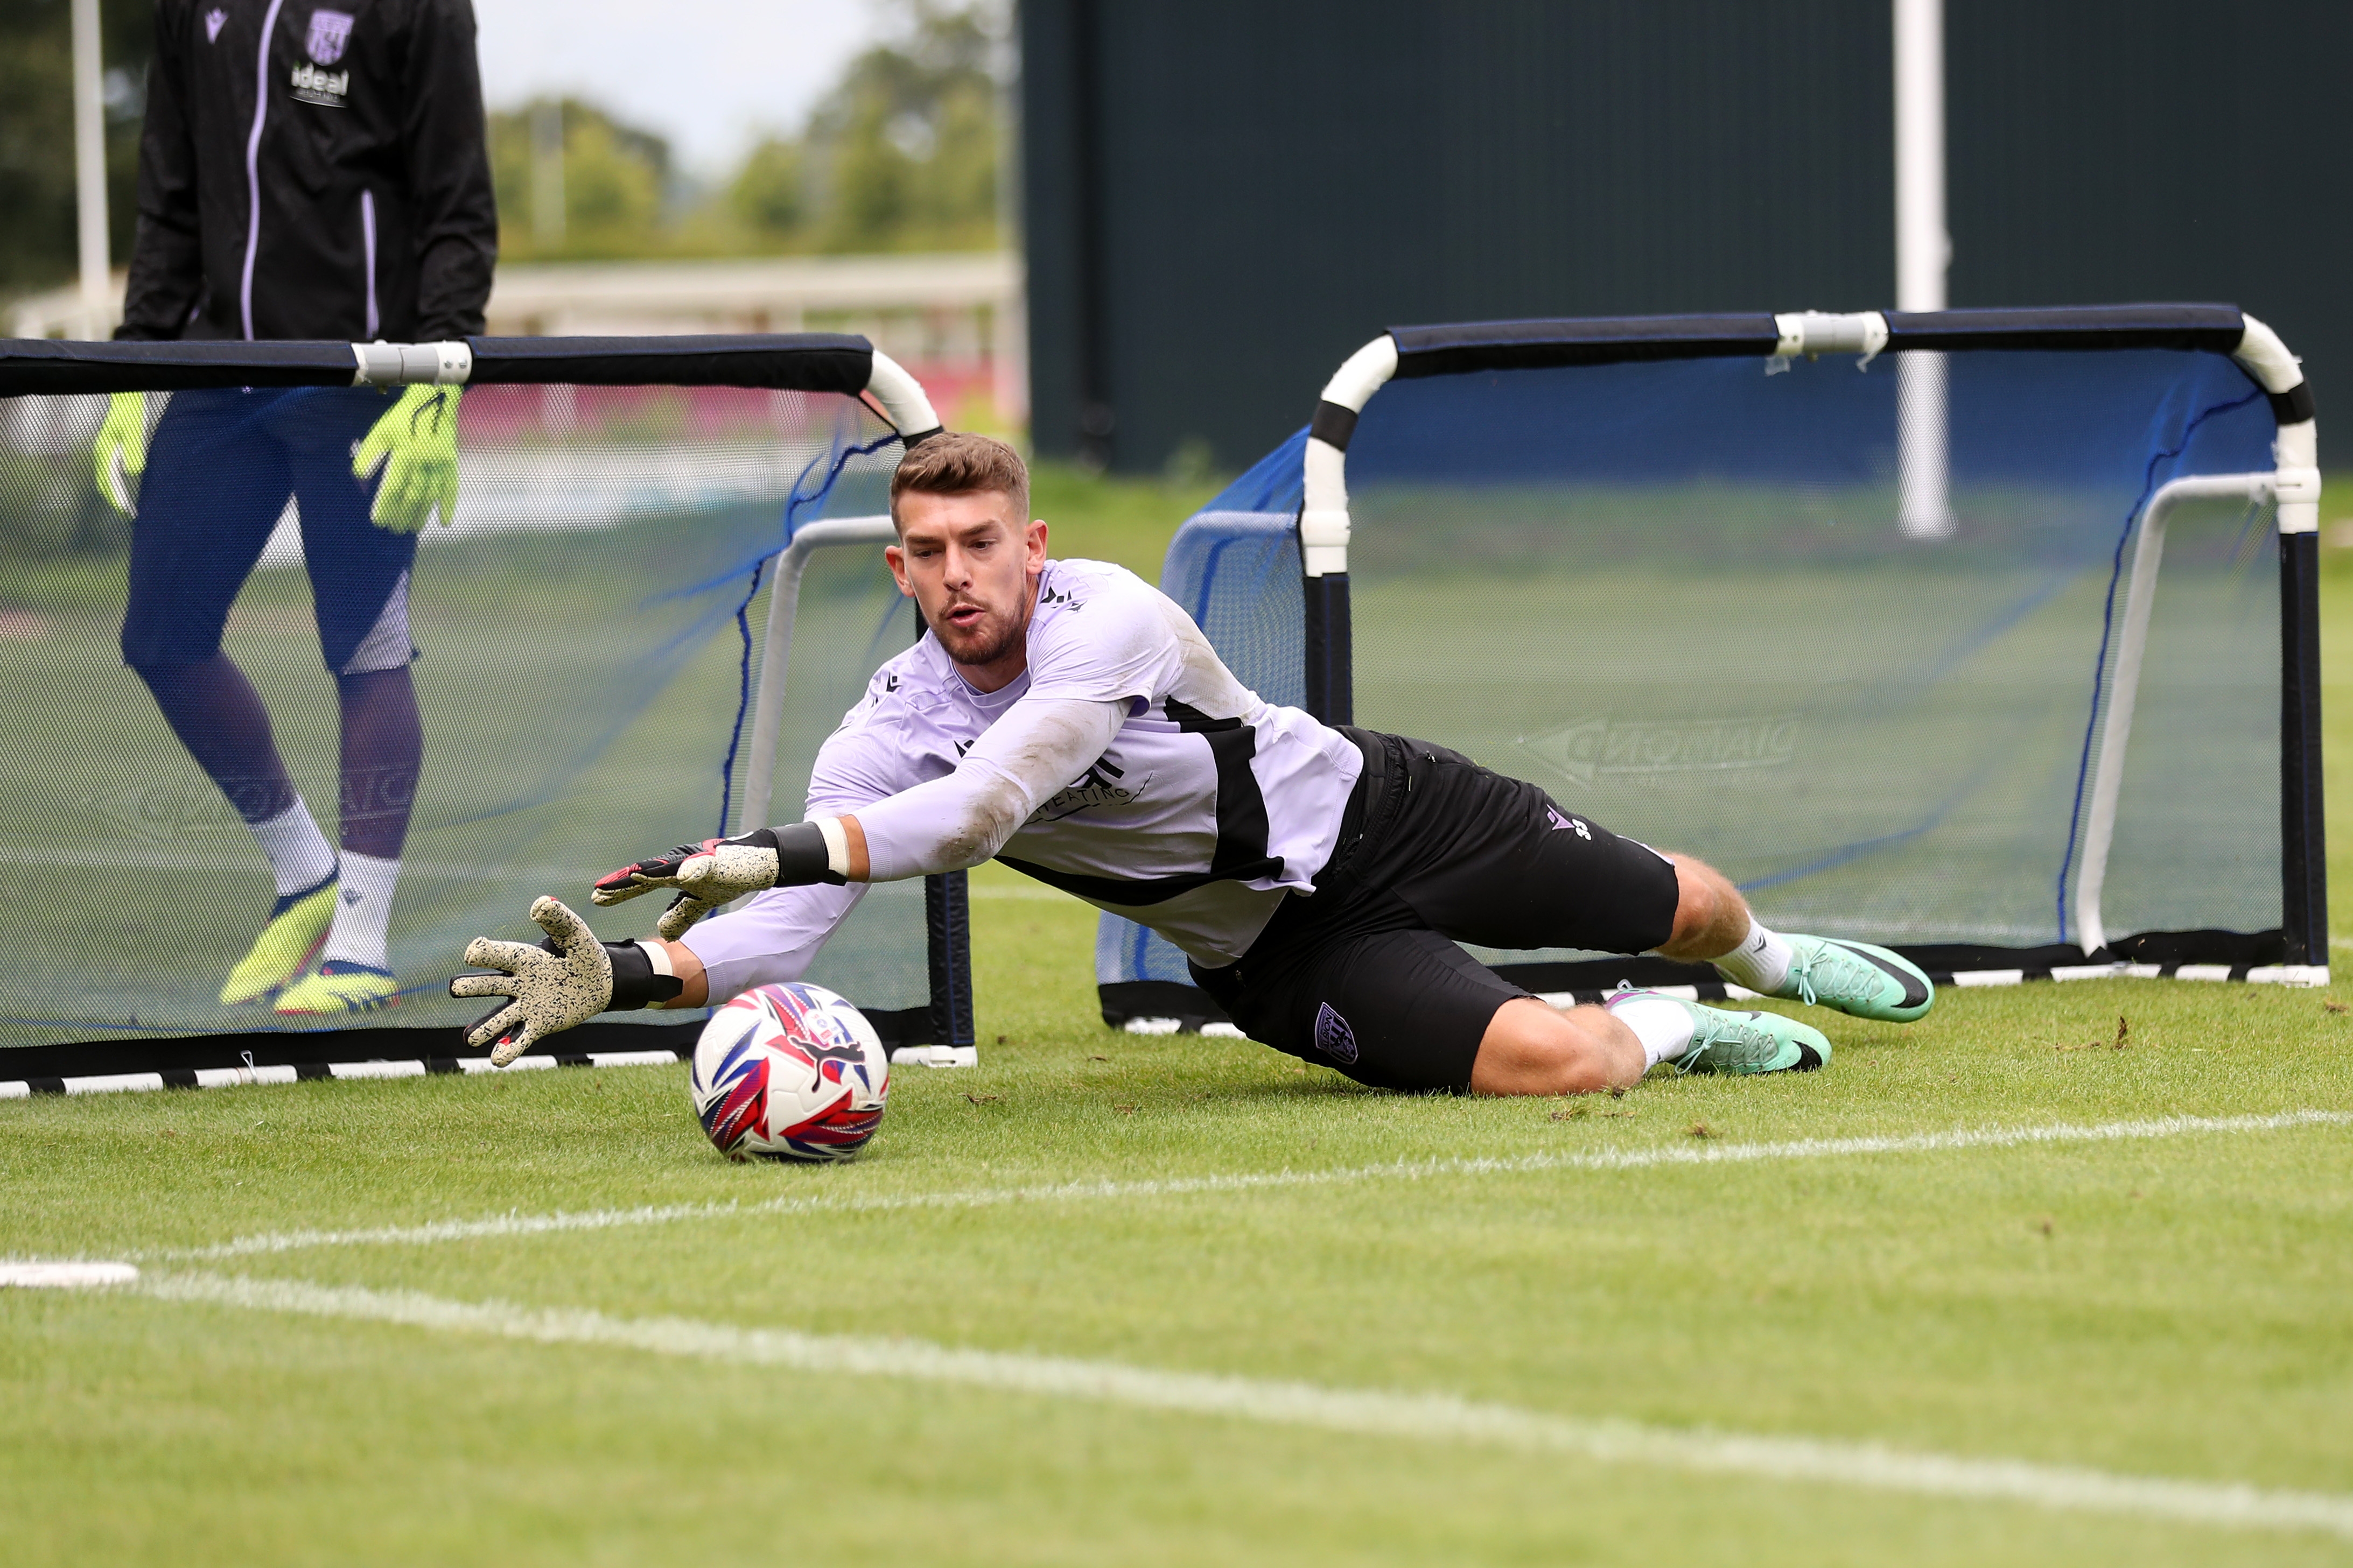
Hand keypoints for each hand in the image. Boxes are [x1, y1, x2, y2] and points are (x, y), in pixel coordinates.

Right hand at [92, 391, 145, 515]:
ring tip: (128, 509)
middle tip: (130, 516)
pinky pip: (110, 475)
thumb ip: (134, 451)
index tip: (126, 512)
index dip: (117, 499)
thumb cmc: (131, 414)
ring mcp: (104, 454)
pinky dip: (116, 487)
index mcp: (105, 453)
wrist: (127, 401)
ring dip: (115, 496)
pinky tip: (127, 493)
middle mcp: (101, 455)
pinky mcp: (111, 452)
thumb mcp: (135, 431)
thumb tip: (132, 472)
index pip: (109, 483)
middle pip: (104, 485)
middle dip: (115, 501)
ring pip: (106, 481)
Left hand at [353, 384, 460, 532]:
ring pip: (430, 496)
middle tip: (394, 529)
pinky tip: (445, 522)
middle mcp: (424, 462)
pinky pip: (451, 488)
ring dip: (421, 514)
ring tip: (412, 528)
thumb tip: (360, 475)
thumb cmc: (403, 418)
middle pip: (412, 496)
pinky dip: (449, 506)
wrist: (432, 401)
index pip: (393, 487)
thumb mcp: (381, 432)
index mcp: (404, 454)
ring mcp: (440, 464)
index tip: (378, 521)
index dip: (385, 506)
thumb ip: (370, 454)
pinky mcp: (451, 463)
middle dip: (401, 515)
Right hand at [448, 896, 612, 1065]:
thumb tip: (542, 904)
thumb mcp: (575, 933)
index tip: (474, 952)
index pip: (496, 954)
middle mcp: (516, 983)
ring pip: (497, 1019)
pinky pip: (518, 1040)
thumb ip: (560, 919)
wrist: (601, 981)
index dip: (482, 953)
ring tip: (469, 1039)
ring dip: (483, 1029)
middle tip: (456, 988)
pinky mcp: (537, 1026)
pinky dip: (507, 1050)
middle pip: (487, 985)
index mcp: (521, 958)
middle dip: (471, 986)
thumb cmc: (583, 952)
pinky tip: (497, 1060)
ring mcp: (524, 1006)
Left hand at [591, 829, 781, 940]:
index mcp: (674, 874)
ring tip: (628, 877)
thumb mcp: (700, 902)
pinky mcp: (716, 860)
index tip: (597, 899)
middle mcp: (680, 864)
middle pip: (646, 874)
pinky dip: (692, 869)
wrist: (759, 862)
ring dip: (648, 873)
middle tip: (598, 892)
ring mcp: (696, 860)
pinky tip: (682, 876)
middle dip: (623, 883)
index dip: (619, 892)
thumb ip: (681, 914)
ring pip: (669, 867)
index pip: (641, 884)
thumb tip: (662, 932)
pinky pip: (703, 865)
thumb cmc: (728, 877)